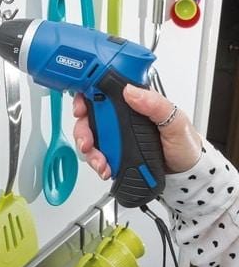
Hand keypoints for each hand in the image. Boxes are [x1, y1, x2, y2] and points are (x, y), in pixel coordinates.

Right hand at [72, 84, 201, 179]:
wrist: (185, 176)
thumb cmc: (184, 145)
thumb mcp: (176, 122)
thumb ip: (155, 105)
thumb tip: (131, 91)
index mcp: (134, 102)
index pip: (103, 90)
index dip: (86, 96)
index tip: (81, 109)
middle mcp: (121, 116)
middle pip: (89, 115)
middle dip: (82, 129)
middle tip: (87, 142)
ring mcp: (116, 135)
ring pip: (89, 136)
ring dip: (89, 149)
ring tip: (100, 161)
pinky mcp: (114, 152)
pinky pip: (96, 154)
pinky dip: (96, 162)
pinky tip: (105, 168)